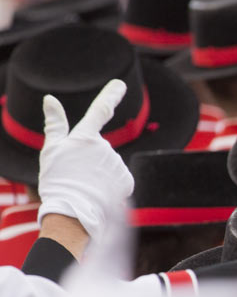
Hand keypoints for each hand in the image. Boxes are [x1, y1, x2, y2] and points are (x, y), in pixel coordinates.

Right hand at [37, 80, 133, 239]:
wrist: (73, 213)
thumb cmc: (57, 181)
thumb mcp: (51, 150)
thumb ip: (55, 124)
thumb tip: (50, 99)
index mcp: (85, 137)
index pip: (100, 110)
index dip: (110, 95)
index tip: (120, 84)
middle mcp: (105, 147)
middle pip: (98, 149)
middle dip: (89, 160)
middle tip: (75, 175)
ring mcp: (117, 163)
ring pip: (108, 164)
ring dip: (99, 173)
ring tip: (86, 186)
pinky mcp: (127, 180)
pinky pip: (118, 178)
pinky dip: (110, 185)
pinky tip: (100, 193)